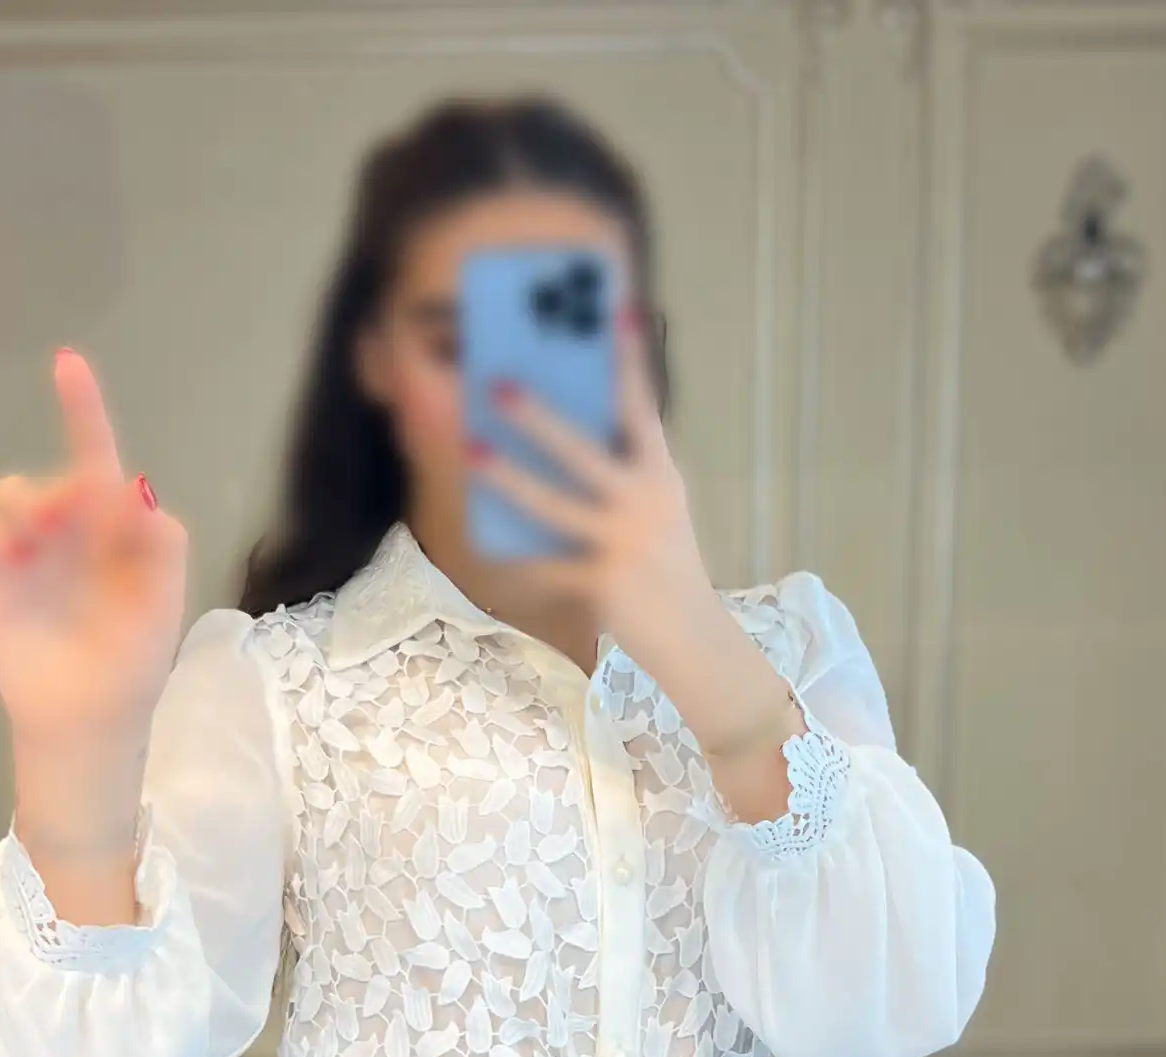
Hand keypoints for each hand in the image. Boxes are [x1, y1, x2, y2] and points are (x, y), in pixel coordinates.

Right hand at [0, 349, 188, 750]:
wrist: (83, 720)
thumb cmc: (129, 666)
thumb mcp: (161, 610)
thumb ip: (162, 552)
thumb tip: (146, 495)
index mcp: (114, 531)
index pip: (100, 461)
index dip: (85, 412)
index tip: (67, 363)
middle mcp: (68, 530)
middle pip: (54, 476)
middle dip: (60, 490)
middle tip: (63, 524)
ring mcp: (26, 551)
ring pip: (12, 492)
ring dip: (25, 504)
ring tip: (35, 544)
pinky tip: (6, 558)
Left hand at [466, 308, 718, 655]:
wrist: (693, 636)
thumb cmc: (666, 564)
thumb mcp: (659, 509)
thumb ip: (625, 472)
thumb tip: (567, 432)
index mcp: (660, 476)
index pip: (641, 409)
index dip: (627, 361)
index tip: (613, 311)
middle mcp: (644, 503)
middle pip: (583, 451)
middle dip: (538, 417)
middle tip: (497, 383)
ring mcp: (621, 545)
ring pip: (554, 505)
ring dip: (509, 477)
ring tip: (472, 451)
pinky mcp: (601, 584)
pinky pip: (546, 565)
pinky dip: (516, 554)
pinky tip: (485, 538)